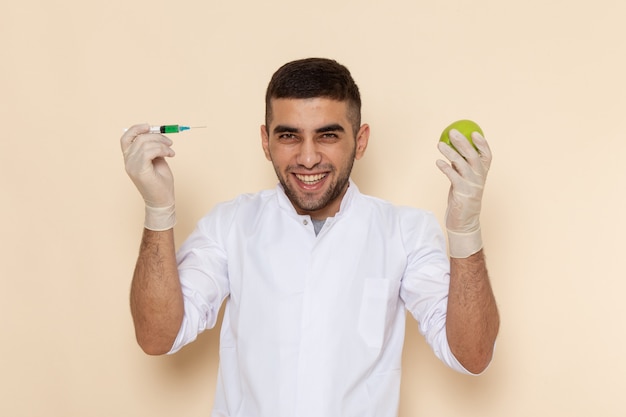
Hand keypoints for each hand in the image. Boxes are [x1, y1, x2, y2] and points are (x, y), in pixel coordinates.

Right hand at [121, 124, 176, 230]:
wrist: (162, 201)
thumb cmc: (160, 183)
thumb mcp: (156, 160)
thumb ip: (153, 148)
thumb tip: (157, 135)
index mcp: (129, 158)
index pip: (126, 138)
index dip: (136, 129)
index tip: (149, 126)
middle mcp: (128, 161)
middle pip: (139, 138)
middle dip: (157, 136)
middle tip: (170, 142)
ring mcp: (132, 166)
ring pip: (145, 143)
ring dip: (162, 144)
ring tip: (171, 151)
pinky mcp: (139, 170)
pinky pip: (149, 151)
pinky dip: (162, 150)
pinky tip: (170, 155)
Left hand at [436, 129, 491, 257]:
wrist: (464, 221)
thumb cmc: (463, 198)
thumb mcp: (464, 180)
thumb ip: (461, 167)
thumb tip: (453, 150)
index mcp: (482, 174)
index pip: (486, 155)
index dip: (482, 143)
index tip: (474, 132)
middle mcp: (479, 178)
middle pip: (473, 156)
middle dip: (463, 142)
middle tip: (452, 132)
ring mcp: (471, 185)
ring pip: (461, 164)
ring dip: (450, 153)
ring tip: (439, 144)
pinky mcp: (462, 193)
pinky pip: (453, 177)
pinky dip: (445, 168)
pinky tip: (438, 162)